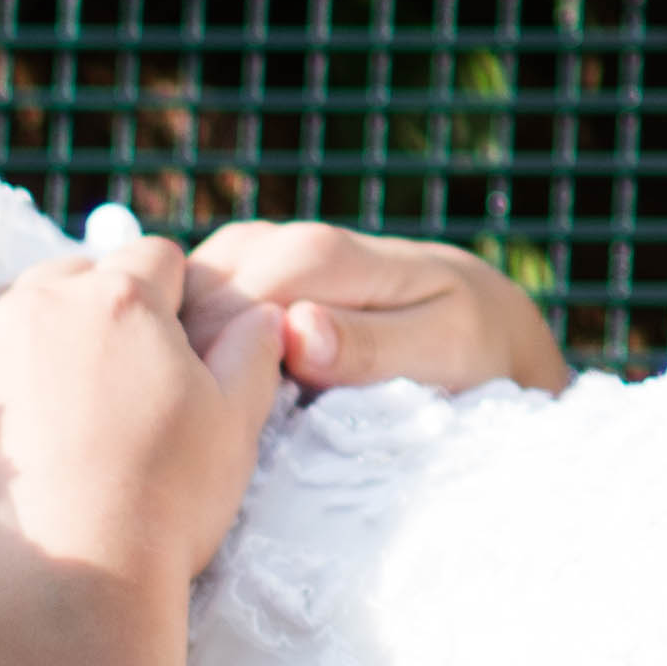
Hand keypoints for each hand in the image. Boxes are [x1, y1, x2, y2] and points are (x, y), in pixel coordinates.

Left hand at [0, 239, 288, 626]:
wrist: (62, 587)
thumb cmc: (162, 504)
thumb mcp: (236, 424)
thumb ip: (251, 351)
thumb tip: (260, 315)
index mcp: (122, 297)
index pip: (154, 259)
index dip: (169, 302)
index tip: (167, 352)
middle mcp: (37, 302)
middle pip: (72, 278)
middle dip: (93, 315)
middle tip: (108, 391)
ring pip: (4, 319)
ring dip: (28, 348)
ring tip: (47, 424)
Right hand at [185, 220, 572, 396]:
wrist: (484, 326)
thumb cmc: (472, 344)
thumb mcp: (442, 349)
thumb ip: (370, 345)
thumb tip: (295, 330)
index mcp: (327, 251)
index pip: (243, 299)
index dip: (220, 356)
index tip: (212, 418)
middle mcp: (283, 241)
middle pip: (201, 293)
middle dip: (190, 354)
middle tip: (193, 424)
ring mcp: (258, 257)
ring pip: (188, 296)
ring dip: (182, 345)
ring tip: (190, 410)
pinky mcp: (246, 282)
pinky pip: (195, 305)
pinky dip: (188, 339)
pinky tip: (192, 387)